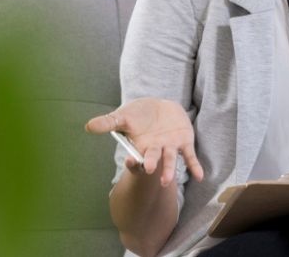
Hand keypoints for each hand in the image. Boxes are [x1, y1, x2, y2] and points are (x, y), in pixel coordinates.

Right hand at [85, 98, 203, 186]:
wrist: (159, 107)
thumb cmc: (138, 114)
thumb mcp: (123, 116)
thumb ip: (109, 122)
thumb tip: (88, 126)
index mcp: (139, 146)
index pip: (135, 156)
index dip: (133, 160)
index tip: (129, 161)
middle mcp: (155, 149)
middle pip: (153, 158)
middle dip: (152, 164)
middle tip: (150, 170)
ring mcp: (170, 147)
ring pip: (170, 159)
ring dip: (169, 170)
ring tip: (167, 181)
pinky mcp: (184, 142)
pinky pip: (189, 156)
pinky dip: (195, 166)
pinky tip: (200, 176)